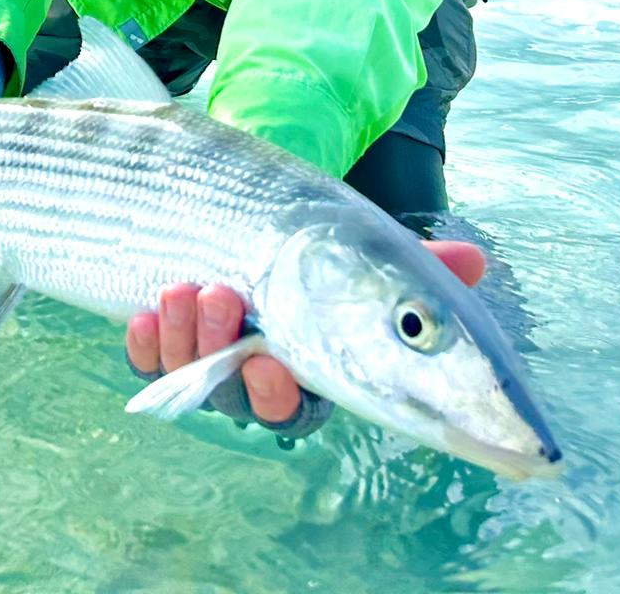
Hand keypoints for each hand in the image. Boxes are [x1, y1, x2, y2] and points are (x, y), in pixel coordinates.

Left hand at [125, 240, 486, 429]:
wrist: (259, 213)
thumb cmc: (329, 252)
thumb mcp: (372, 255)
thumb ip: (421, 267)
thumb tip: (476, 262)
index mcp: (313, 373)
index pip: (296, 406)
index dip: (278, 394)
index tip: (271, 361)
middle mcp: (256, 378)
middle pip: (236, 398)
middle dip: (227, 359)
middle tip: (222, 299)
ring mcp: (208, 359)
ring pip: (191, 372)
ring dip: (184, 333)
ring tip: (187, 286)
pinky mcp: (165, 342)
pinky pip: (147, 358)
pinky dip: (143, 338)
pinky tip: (143, 312)